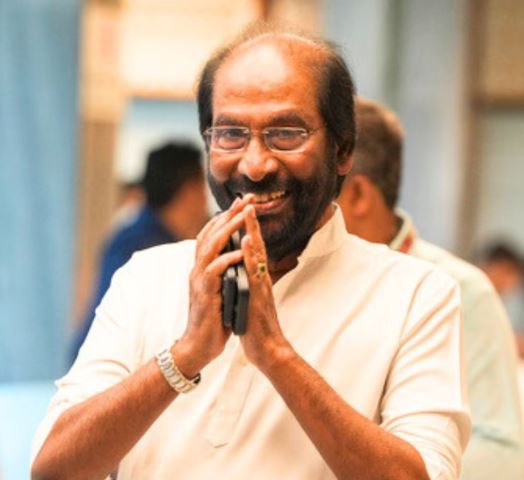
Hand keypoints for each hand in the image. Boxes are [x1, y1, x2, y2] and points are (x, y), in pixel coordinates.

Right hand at [177, 195, 253, 372]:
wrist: (199, 345)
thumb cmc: (215, 318)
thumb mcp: (223, 289)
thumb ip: (228, 272)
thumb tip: (240, 256)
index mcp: (203, 267)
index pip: (213, 235)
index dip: (226, 217)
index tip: (243, 203)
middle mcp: (198, 269)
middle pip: (211, 234)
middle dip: (228, 215)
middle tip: (245, 199)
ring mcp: (199, 281)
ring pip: (210, 248)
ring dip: (226, 230)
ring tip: (242, 217)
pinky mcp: (204, 294)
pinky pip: (214, 272)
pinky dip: (226, 260)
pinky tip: (239, 252)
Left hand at [239, 205, 292, 369]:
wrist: (268, 350)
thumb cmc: (258, 326)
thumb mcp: (251, 300)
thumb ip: (249, 284)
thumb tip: (244, 273)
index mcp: (256, 278)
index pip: (251, 249)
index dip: (247, 230)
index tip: (240, 212)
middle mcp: (260, 278)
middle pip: (257, 245)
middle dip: (251, 222)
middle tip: (247, 200)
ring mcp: (261, 285)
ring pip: (257, 254)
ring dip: (253, 231)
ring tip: (248, 211)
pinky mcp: (258, 295)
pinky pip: (254, 271)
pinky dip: (251, 254)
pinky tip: (248, 240)